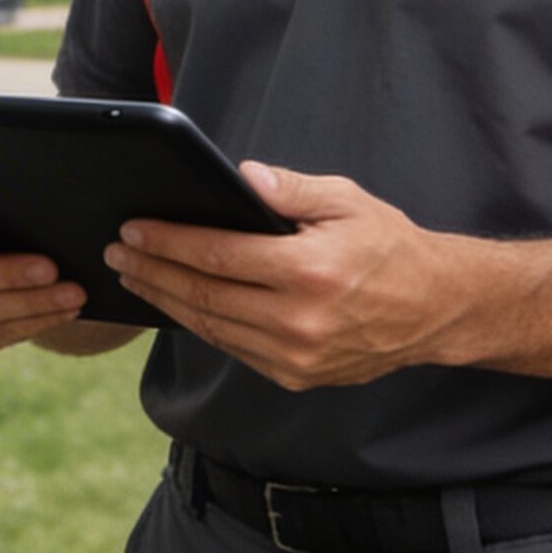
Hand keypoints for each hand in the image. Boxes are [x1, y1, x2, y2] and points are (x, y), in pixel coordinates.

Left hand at [106, 162, 473, 389]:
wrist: (435, 307)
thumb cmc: (388, 246)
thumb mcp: (346, 201)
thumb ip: (290, 189)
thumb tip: (242, 176)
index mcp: (310, 271)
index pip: (218, 255)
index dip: (168, 241)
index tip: (133, 229)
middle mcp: (299, 320)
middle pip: (203, 295)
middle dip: (152, 271)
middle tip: (116, 252)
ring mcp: (296, 355)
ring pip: (211, 327)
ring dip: (166, 300)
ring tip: (135, 275)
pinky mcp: (296, 375)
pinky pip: (233, 348)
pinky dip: (199, 324)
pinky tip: (177, 302)